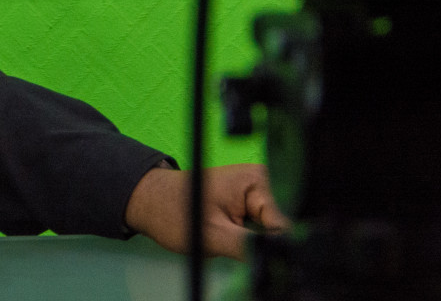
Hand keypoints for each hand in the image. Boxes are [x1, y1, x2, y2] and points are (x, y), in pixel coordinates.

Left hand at [123, 164, 285, 259]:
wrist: (153, 204)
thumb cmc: (174, 212)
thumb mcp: (213, 236)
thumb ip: (251, 247)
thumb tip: (279, 258)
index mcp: (258, 181)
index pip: (286, 222)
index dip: (279, 245)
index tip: (266, 259)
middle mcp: (265, 182)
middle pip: (285, 224)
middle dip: (271, 244)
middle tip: (241, 248)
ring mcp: (260, 193)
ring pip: (277, 230)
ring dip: (263, 243)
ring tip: (235, 242)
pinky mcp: (254, 204)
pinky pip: (267, 228)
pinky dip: (257, 240)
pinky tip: (239, 240)